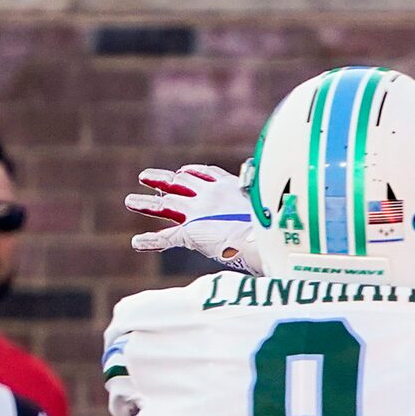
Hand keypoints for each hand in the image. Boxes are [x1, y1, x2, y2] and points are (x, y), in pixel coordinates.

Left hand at [125, 164, 261, 268]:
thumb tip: (284, 195)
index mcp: (228, 186)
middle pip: (178, 182)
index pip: (205, 173)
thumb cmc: (272, 224)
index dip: (191, 172)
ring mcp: (196, 212)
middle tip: (145, 177)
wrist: (262, 236)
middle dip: (161, 179)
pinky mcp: (190, 232)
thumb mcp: (269, 206)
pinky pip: (166, 238)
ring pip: (164, 205)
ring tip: (130, 202)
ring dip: (146, 204)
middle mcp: (208, 195)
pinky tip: (136, 244)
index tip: (182, 171)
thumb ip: (265, 200)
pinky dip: (151, 242)